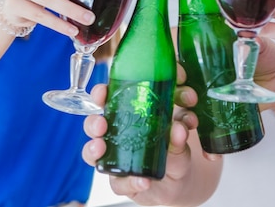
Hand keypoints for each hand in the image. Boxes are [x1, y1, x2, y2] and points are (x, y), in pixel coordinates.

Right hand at [82, 83, 205, 205]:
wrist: (181, 177)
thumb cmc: (173, 145)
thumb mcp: (180, 131)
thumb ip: (181, 126)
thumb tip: (179, 127)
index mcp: (125, 114)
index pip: (105, 99)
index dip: (100, 94)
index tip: (104, 91)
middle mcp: (115, 135)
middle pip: (93, 125)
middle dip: (93, 122)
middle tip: (101, 123)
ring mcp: (115, 160)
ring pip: (93, 154)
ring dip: (94, 149)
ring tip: (102, 148)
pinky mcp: (123, 183)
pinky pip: (120, 184)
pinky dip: (131, 182)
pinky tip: (143, 181)